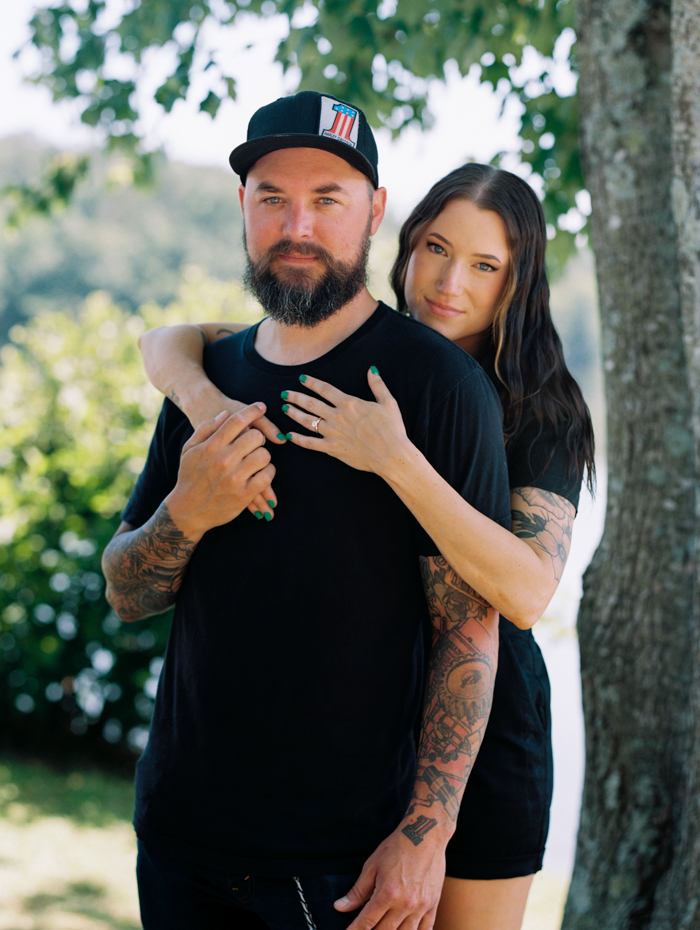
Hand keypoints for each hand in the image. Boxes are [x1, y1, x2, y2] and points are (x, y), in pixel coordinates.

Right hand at [187, 388, 285, 522]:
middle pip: (255, 436)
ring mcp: (235, 478)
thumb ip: (205, 429)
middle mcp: (224, 460)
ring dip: (263, 456)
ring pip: (264, 455)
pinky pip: (267, 476)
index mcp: (211, 446)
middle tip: (253, 444)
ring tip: (256, 460)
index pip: (237, 421)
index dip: (253, 410)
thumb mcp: (189, 450)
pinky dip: (268, 472)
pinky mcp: (244, 495)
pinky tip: (261, 474)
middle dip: (256, 438)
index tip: (262, 406)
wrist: (187, 510)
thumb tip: (224, 414)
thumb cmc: (189, 477)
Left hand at [280, 368, 411, 476]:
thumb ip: (377, 385)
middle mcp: (337, 416)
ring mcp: (333, 433)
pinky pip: (310, 444)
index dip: (311, 383)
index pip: (324, 389)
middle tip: (284, 393)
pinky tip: (289, 435)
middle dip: (296, 397)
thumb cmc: (392, 429)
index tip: (301, 378)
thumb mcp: (388, 403)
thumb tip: (371, 370)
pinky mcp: (332, 449)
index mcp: (349, 403)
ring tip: (284, 408)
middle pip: (311, 403)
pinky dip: (298, 439)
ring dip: (294, 414)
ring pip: (307, 421)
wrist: (391, 455)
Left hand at [334, 824, 444, 929]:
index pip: (367, 922)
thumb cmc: (397, 847)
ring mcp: (421, 907)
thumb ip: (357, 891)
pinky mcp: (433, 905)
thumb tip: (340, 906)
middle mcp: (405, 904)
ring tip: (382, 929)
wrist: (425, 835)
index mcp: (388, 893)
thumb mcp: (372, 865)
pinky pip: (425, 929)